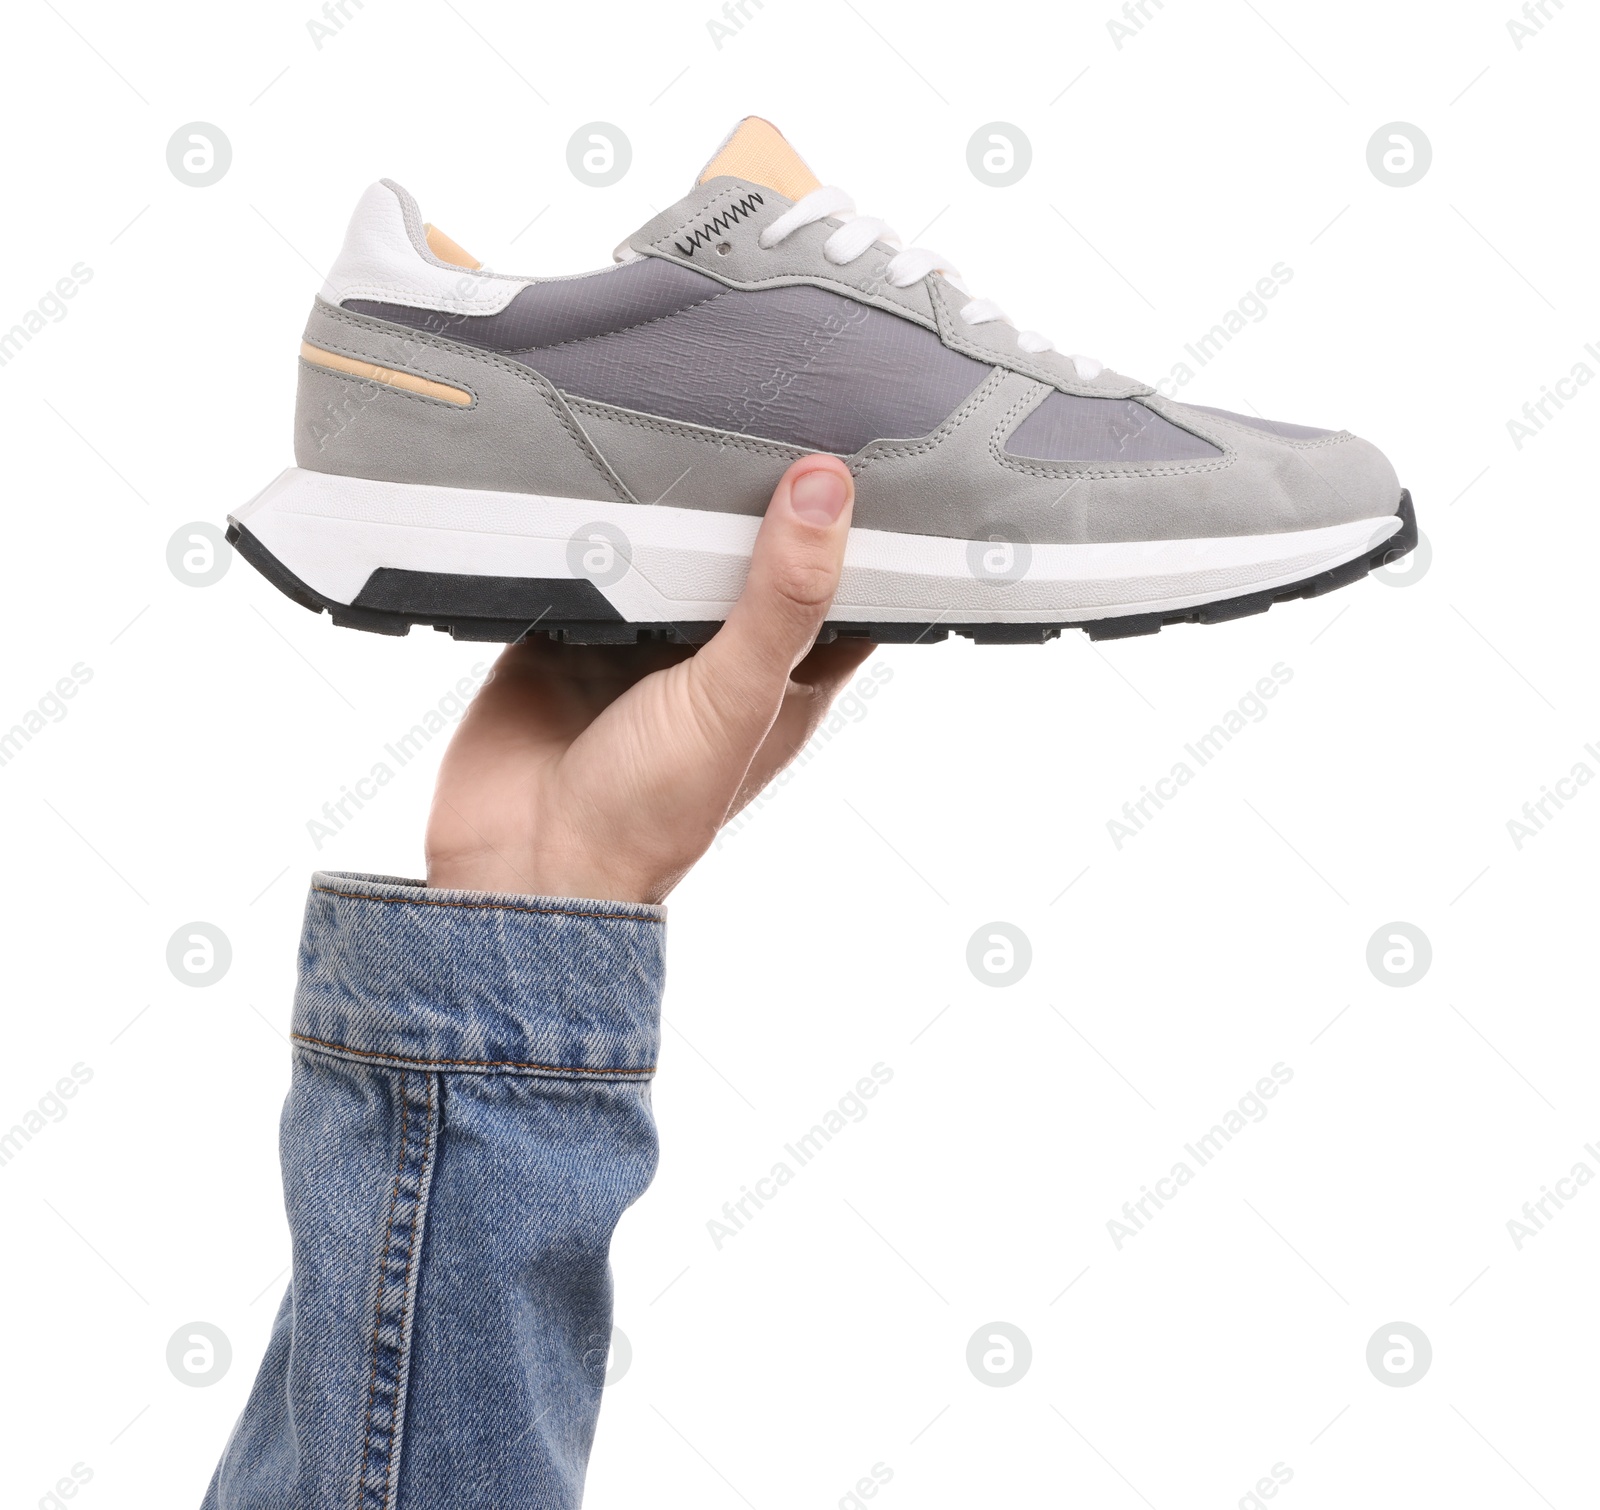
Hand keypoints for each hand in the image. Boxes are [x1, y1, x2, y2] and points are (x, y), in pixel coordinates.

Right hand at [425, 457, 873, 902]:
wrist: (524, 860)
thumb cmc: (650, 813)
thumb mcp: (738, 696)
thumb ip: (782, 597)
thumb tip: (827, 493)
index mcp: (782, 676)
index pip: (840, 588)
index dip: (856, 529)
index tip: (860, 452)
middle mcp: (715, 655)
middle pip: (747, 553)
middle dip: (751, 498)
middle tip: (761, 410)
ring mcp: (640, 640)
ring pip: (663, 548)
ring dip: (663, 503)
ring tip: (675, 420)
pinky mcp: (567, 628)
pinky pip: (581, 555)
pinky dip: (582, 521)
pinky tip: (589, 477)